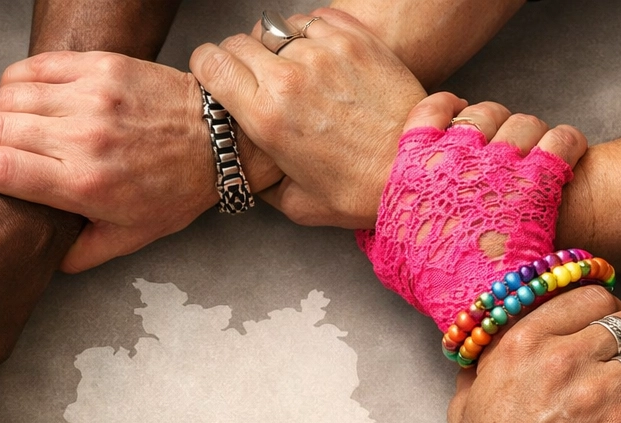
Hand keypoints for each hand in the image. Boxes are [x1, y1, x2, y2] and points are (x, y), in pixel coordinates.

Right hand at [0, 52, 270, 272]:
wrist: (214, 142)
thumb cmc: (174, 191)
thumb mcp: (129, 238)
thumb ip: (81, 253)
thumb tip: (45, 258)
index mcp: (85, 185)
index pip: (1, 169)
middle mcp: (84, 137)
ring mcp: (91, 96)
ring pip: (8, 94)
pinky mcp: (99, 66)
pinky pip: (34, 66)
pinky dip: (14, 81)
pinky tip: (18, 98)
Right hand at [190, 8, 425, 226]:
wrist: (414, 169)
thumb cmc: (357, 192)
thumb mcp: (296, 203)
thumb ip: (263, 180)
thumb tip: (249, 167)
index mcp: (265, 118)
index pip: (212, 64)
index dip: (206, 67)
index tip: (213, 77)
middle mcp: (289, 78)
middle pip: (239, 42)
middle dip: (237, 59)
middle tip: (250, 79)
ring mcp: (323, 52)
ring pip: (277, 30)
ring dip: (276, 48)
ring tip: (291, 73)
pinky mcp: (354, 38)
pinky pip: (313, 20)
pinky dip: (308, 35)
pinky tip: (317, 58)